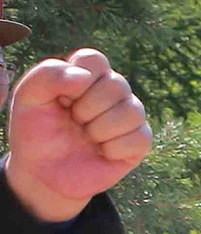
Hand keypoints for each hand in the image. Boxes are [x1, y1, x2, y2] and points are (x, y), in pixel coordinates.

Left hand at [3, 49, 150, 222]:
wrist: (44, 174)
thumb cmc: (36, 133)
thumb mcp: (27, 99)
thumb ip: (47, 75)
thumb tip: (85, 77)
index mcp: (86, 76)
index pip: (94, 59)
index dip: (79, 79)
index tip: (62, 99)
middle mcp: (112, 92)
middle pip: (116, 84)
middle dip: (87, 109)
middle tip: (74, 122)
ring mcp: (129, 116)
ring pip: (132, 111)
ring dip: (101, 130)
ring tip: (88, 137)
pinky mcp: (139, 142)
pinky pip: (140, 137)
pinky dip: (114, 149)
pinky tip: (103, 152)